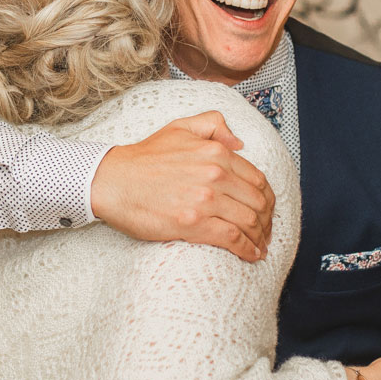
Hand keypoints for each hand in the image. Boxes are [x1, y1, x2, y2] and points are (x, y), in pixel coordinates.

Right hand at [90, 112, 273, 260]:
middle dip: (267, 222)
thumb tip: (239, 142)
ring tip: (260, 247)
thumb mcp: (180, 127)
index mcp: (216, 153)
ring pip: (248, 222)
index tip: (266, 211)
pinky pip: (232, 238)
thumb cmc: (143, 158)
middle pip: (258, 203)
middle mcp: (215, 175)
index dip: (267, 199)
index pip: (257, 179)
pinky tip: (252, 255)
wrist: (112, 181)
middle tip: (266, 233)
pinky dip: (247, 249)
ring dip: (260, 238)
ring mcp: (205, 200)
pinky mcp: (193, 224)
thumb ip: (213, 124)